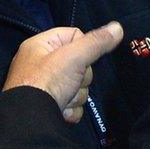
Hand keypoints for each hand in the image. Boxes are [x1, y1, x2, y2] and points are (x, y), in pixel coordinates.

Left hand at [2, 22, 123, 123]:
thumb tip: (118, 27)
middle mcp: (41, 65)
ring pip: (78, 86)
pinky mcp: (49, 107)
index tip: (82, 58)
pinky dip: (70, 108)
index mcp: (40, 45)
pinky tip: (62, 110)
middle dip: (81, 77)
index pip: (73, 35)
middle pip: (79, 64)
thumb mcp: (74, 57)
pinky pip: (72, 103)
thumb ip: (96, 42)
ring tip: (64, 99)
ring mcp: (45, 88)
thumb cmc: (48, 81)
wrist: (31, 121)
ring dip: (76, 94)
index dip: (84, 46)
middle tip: (72, 81)